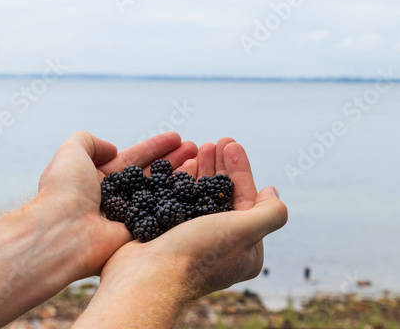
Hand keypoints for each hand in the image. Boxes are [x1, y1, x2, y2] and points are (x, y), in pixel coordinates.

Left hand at [31, 131, 197, 281]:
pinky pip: (161, 215)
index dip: (154, 148)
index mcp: (97, 180)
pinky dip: (179, 201)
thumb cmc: (65, 189)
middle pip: (149, 176)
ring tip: (201, 159)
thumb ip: (90, 141)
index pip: (132, 160)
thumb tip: (114, 149)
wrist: (63, 231)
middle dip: (172, 161)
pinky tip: (197, 188)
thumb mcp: (71, 152)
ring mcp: (127, 218)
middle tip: (195, 148)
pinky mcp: (137, 236)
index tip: (176, 137)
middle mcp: (114, 199)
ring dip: (180, 177)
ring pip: (159, 194)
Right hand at [73, 138, 287, 327]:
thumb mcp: (244, 232)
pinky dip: (181, 181)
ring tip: (198, 146)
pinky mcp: (168, 233)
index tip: (231, 144)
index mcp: (244, 249)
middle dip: (220, 166)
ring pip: (200, 196)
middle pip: (223, 196)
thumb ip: (269, 213)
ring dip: (202, 170)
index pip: (247, 200)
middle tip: (216, 141)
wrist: (146, 278)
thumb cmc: (197, 254)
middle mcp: (220, 244)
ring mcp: (192, 239)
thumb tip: (273, 193)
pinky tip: (181, 164)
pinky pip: (179, 201)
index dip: (240, 170)